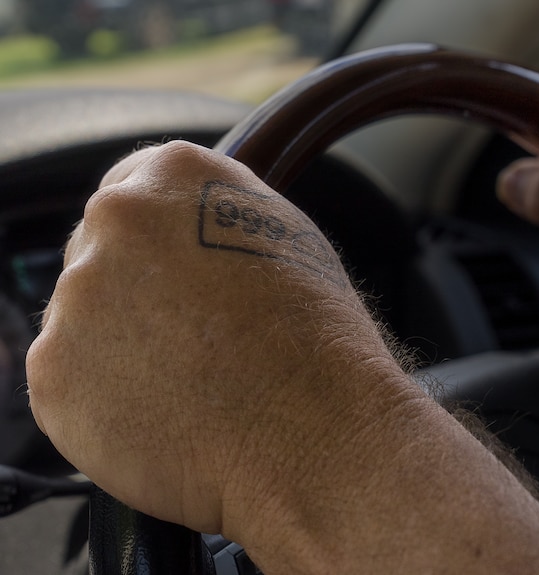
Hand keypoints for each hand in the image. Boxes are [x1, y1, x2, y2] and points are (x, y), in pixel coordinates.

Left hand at [25, 140, 407, 539]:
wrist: (314, 425)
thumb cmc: (318, 339)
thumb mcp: (285, 237)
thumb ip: (214, 217)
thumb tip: (183, 236)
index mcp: (174, 175)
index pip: (130, 186)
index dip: (155, 239)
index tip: (171, 271)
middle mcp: (116, 219)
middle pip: (101, 252)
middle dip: (135, 292)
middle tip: (192, 339)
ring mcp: (76, 295)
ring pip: (82, 320)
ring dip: (119, 347)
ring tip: (188, 383)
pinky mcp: (52, 371)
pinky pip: (69, 381)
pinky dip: (105, 400)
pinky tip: (164, 412)